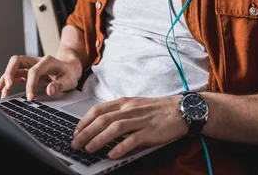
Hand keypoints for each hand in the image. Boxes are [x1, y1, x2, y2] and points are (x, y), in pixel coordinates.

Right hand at [0, 55, 79, 99]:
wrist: (69, 68)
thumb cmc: (69, 74)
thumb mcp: (69, 81)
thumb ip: (60, 85)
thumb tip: (49, 90)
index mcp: (47, 61)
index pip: (34, 71)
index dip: (30, 84)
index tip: (30, 98)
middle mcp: (36, 60)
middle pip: (17, 61)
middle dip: (10, 73)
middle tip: (8, 87)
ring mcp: (30, 65)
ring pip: (13, 68)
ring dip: (4, 78)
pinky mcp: (27, 72)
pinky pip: (14, 75)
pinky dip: (6, 82)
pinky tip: (1, 91)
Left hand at [71, 96, 187, 158]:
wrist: (181, 109)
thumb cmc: (157, 109)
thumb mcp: (134, 105)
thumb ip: (119, 113)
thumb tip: (100, 124)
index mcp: (124, 102)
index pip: (98, 110)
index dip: (84, 121)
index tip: (75, 132)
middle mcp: (130, 109)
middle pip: (103, 119)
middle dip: (86, 132)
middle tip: (76, 144)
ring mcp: (140, 120)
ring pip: (115, 128)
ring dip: (99, 139)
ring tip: (89, 150)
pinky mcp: (150, 131)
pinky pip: (133, 139)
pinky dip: (121, 147)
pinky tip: (112, 154)